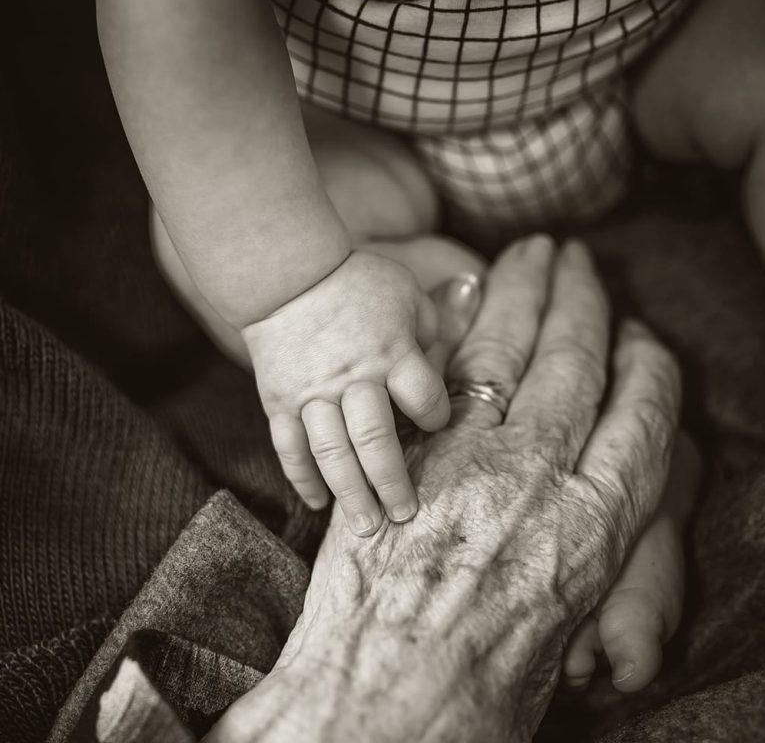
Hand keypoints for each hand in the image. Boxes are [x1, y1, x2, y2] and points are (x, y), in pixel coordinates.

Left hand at [208, 237, 681, 741]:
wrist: (382, 707)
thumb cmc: (480, 692)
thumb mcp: (565, 629)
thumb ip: (580, 554)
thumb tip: (581, 512)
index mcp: (598, 529)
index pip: (644, 418)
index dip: (647, 368)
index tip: (642, 339)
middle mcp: (543, 477)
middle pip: (577, 364)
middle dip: (583, 301)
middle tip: (581, 259)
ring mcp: (471, 457)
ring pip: (512, 351)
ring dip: (525, 292)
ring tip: (534, 253)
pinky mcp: (410, 454)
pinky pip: (442, 373)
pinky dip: (457, 326)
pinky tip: (466, 292)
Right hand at [244, 250, 454, 535]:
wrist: (287, 273)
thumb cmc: (357, 282)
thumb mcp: (408, 295)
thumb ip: (433, 333)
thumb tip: (446, 369)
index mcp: (392, 353)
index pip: (425, 400)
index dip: (436, 417)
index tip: (435, 423)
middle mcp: (354, 379)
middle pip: (376, 440)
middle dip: (392, 482)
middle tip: (405, 516)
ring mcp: (312, 394)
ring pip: (332, 453)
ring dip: (350, 494)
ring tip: (366, 528)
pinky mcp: (280, 401)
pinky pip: (290, 447)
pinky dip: (302, 478)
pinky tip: (318, 503)